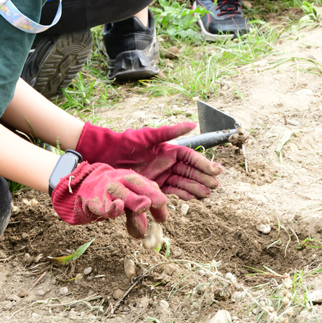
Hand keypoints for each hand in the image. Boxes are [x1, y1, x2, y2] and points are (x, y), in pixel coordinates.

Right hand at [50, 161, 168, 238]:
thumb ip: (139, 210)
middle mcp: (121, 181)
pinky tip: (117, 209)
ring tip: (144, 207)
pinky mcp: (96, 201)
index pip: (148, 185)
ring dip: (133, 200)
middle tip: (159, 203)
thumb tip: (154, 227)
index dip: (157, 197)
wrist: (85, 187)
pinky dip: (111, 208)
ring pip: (121, 192)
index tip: (162, 211)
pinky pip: (104, 205)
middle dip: (148, 193)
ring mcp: (108, 189)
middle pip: (136, 183)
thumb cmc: (113, 194)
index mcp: (132, 179)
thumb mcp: (129, 198)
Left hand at [75, 122, 222, 199]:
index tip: (216, 170)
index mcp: (169, 149)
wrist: (105, 155)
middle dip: (204, 178)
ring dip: (196, 188)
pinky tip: (192, 198)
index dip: (204, 163)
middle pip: (190, 171)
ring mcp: (161, 175)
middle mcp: (167, 162)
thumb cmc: (126, 142)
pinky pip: (171, 191)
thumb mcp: (148, 136)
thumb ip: (170, 132)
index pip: (191, 157)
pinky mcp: (153, 186)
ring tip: (207, 194)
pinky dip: (182, 194)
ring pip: (183, 182)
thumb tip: (193, 124)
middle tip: (216, 186)